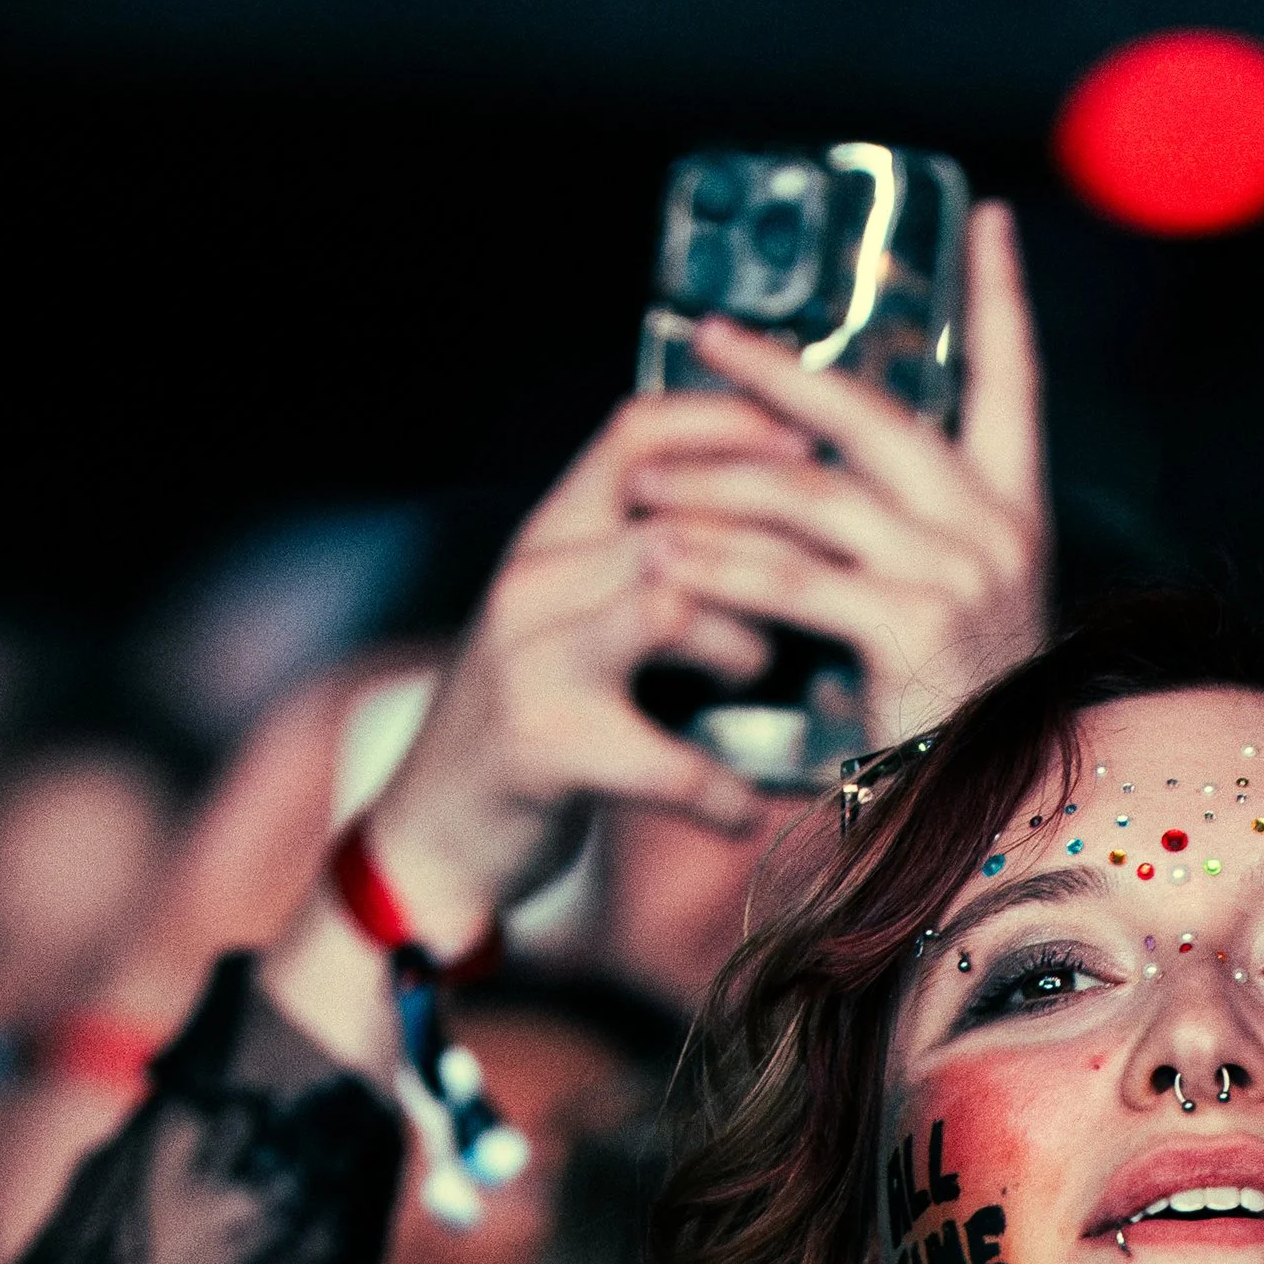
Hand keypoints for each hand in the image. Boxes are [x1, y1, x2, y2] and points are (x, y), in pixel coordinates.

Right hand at [353, 390, 807, 955]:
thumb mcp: (575, 624)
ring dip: (747, 649)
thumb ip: (643, 572)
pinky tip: (743, 809)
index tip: (812, 447)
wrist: (435, 834)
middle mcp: (533, 582)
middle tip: (828, 595)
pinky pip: (666, 760)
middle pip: (678, 523)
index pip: (638, 437)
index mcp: (549, 539)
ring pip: (672, 606)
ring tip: (767, 684)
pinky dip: (721, 790)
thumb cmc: (533, 725)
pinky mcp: (541, 748)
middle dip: (770, 557)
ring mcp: (531, 662)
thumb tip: (768, 540)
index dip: (730, 428)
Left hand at [630, 200, 1048, 752]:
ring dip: (714, 479)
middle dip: (778, 374)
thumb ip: (912, 543)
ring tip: (642, 473)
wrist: (993, 827)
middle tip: (706, 340)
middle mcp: (996, 530)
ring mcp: (957, 573)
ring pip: (810, 493)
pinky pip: (790, 575)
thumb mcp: (957, 619)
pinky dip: (718, 563)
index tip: (986, 221)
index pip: (1017, 385)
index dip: (1004, 300)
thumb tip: (822, 475)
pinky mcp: (908, 625)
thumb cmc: (959, 731)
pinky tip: (662, 552)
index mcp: (1018, 516)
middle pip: (871, 415)